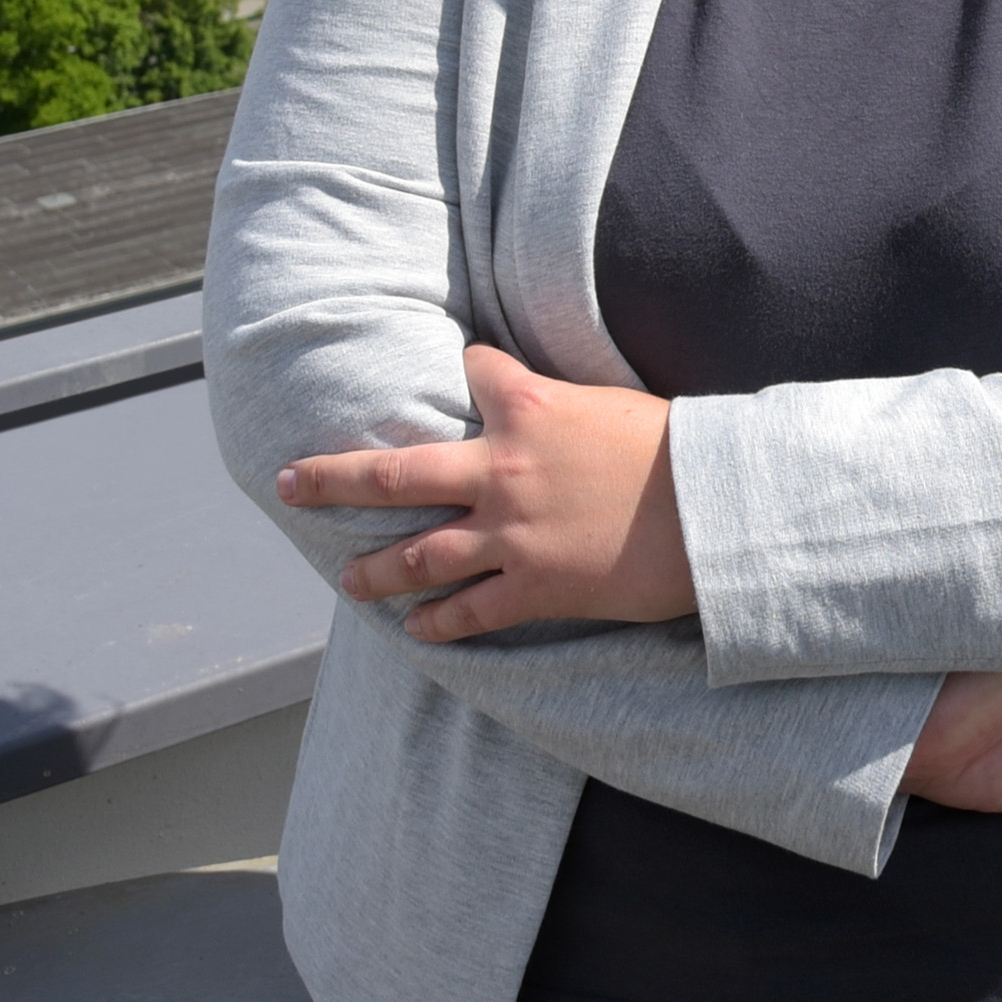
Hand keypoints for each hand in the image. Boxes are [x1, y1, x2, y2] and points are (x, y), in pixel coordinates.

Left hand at [275, 344, 694, 641]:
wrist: (714, 508)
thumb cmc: (675, 450)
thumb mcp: (610, 404)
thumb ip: (561, 408)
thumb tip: (544, 410)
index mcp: (525, 407)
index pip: (471, 373)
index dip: (465, 371)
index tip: (457, 374)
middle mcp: (502, 467)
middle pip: (393, 475)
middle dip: (331, 479)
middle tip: (288, 482)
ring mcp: (510, 533)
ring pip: (417, 556)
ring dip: (374, 571)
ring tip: (346, 580)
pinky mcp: (533, 587)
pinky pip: (469, 612)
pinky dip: (437, 624)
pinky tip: (416, 630)